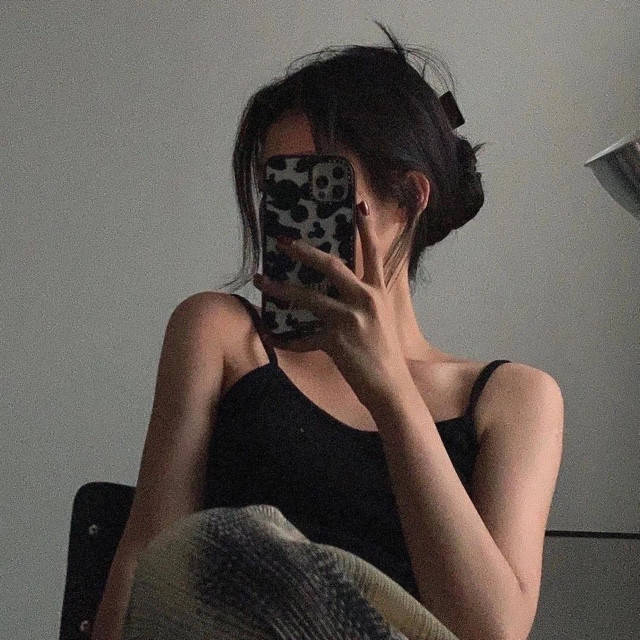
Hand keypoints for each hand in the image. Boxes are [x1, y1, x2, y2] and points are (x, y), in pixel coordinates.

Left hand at [252, 201, 409, 406]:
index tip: (357, 204)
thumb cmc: (384, 354)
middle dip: (304, 250)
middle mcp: (366, 300)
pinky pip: (304, 337)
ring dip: (280, 288)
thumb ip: (363, 300)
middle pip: (331, 265)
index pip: (373, 253)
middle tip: (282, 240)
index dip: (366, 228)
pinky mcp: (336, 341)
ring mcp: (351, 319)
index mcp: (378, 292)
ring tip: (260, 280)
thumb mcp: (381, 319)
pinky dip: (286, 339)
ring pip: (308, 296)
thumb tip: (340, 289)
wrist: (391, 387)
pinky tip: (270, 337)